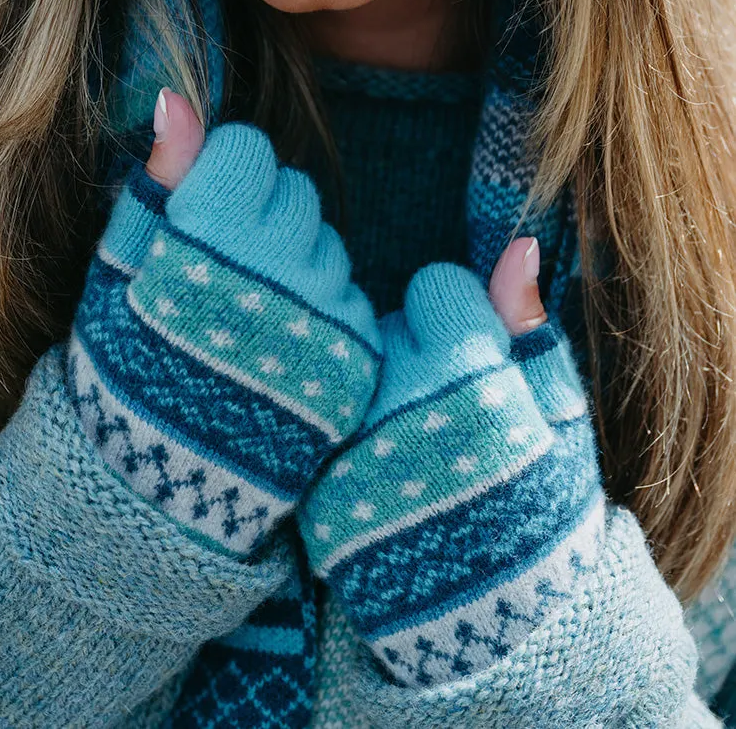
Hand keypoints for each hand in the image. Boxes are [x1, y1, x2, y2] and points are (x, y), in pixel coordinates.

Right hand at [70, 90, 380, 557]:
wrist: (160, 485)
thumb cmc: (125, 367)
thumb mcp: (121, 268)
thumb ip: (158, 180)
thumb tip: (177, 99)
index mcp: (209, 236)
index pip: (248, 152)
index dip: (220, 181)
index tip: (200, 220)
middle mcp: (277, 269)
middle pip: (296, 193)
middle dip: (261, 219)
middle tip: (225, 274)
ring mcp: (324, 317)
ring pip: (328, 246)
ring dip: (296, 268)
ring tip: (250, 320)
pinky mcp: (358, 362)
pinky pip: (353, 302)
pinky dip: (324, 315)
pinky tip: (282, 351)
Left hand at [297, 247, 604, 688]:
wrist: (498, 628)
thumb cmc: (541, 509)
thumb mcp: (557, 417)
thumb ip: (528, 329)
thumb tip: (513, 244)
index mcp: (471, 378)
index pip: (433, 288)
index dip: (454, 319)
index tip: (468, 357)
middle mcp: (402, 407)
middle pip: (384, 326)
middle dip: (409, 352)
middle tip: (436, 407)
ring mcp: (352, 452)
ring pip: (346, 371)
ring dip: (370, 390)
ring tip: (406, 441)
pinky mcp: (315, 497)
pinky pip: (319, 428)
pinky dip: (341, 439)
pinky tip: (375, 474)